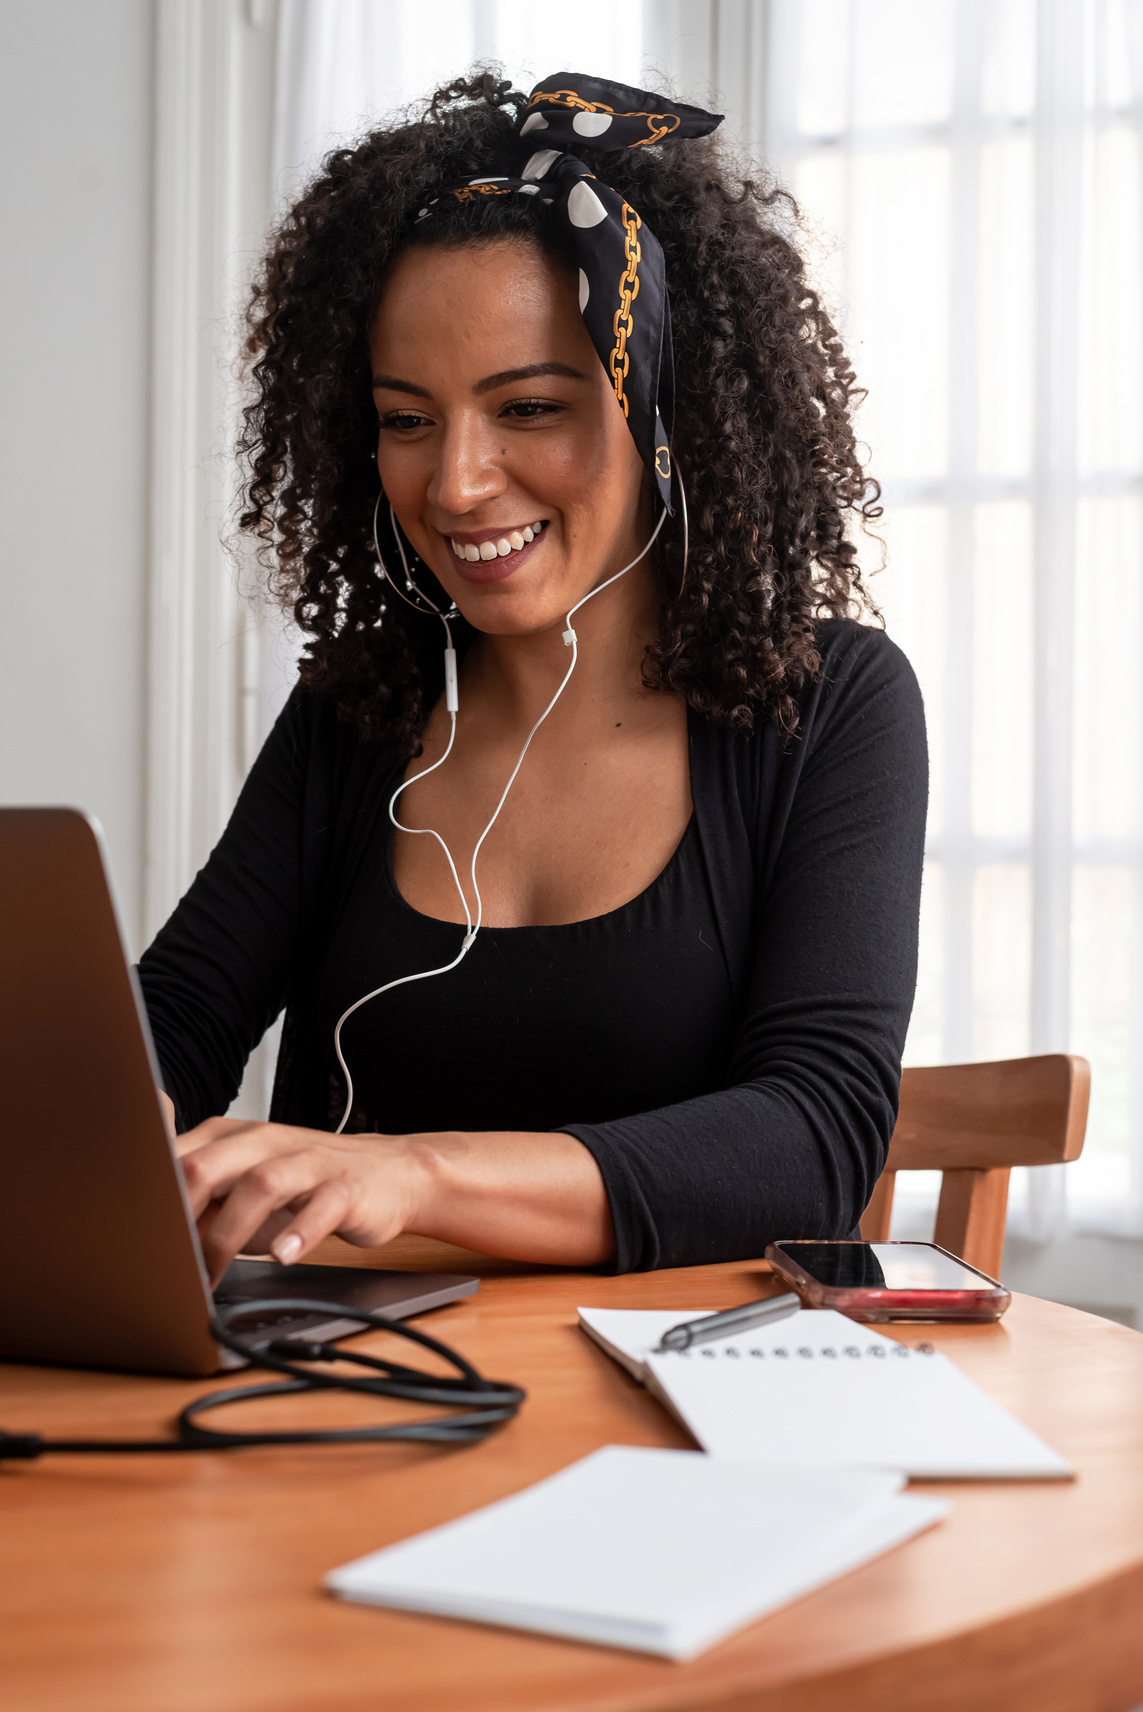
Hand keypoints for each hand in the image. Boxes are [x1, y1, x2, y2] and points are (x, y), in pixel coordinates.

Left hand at [175, 1118, 425, 1286]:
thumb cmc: (306, 1186)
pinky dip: (300, 1232)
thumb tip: (154, 1239)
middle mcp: (267, 1141)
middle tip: (169, 1264)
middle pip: (208, 1166)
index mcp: (233, 1137)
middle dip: (181, 1219)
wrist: (388, 1174)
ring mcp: (309, 1161)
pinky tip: (283, 1255)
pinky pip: (322, 1206)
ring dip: (229, 1233)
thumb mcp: (244, 1187)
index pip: (176, 1160)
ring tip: (215, 1273)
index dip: (153, 1202)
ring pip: (260, 1184)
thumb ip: (201, 1203)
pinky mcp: (347, 1185)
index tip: (140, 1243)